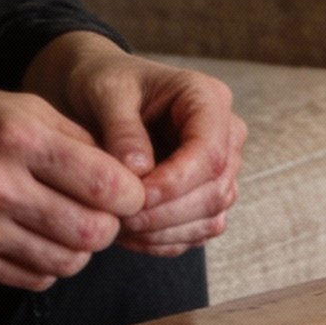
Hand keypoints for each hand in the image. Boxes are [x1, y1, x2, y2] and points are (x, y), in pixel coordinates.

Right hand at [0, 83, 147, 291]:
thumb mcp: (21, 105)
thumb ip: (76, 139)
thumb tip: (129, 179)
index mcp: (17, 136)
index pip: (104, 184)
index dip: (130, 194)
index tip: (128, 191)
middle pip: (91, 232)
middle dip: (109, 225)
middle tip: (102, 211)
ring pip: (65, 262)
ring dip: (79, 248)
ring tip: (69, 222)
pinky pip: (32, 278)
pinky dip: (47, 263)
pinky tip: (37, 236)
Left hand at [22, 36, 245, 258]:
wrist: (100, 96)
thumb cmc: (105, 83)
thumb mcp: (105, 93)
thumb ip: (123, 129)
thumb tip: (140, 172)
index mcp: (207, 97)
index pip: (209, 152)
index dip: (175, 182)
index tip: (135, 197)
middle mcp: (225, 133)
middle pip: (216, 189)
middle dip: (167, 213)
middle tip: (120, 219)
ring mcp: (221, 167)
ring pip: (211, 216)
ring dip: (165, 231)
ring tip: (119, 227)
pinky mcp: (206, 195)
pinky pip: (197, 231)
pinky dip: (164, 240)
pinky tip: (129, 234)